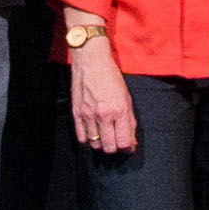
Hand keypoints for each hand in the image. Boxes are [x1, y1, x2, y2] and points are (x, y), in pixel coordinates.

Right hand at [67, 35, 136, 156]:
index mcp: (119, 110)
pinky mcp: (76, 114)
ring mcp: (88, 115)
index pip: (124, 142)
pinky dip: (88, 139)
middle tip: (117, 140)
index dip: (128, 147)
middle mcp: (103, 115)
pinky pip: (82, 138)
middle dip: (115, 147)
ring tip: (105, 134)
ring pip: (95, 144)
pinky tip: (93, 132)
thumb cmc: (111, 77)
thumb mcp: (127, 98)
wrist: (91, 62)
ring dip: (101, 143)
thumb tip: (132, 141)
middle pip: (109, 147)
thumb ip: (130, 122)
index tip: (128, 145)